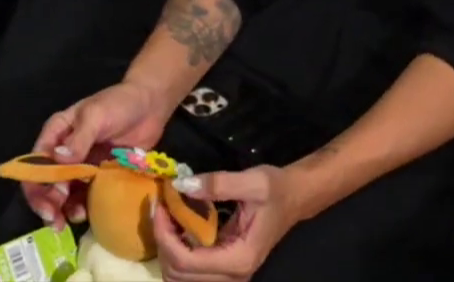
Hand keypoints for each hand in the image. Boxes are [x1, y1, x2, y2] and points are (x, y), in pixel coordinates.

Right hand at [24, 80, 172, 226]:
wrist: (151, 105)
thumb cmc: (120, 104)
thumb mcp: (96, 115)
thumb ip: (79, 138)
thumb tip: (58, 160)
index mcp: (57, 134)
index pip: (36, 164)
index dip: (36, 187)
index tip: (47, 207)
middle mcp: (65, 152)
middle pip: (48, 183)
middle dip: (49, 204)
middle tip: (57, 224)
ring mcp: (83, 166)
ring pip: (66, 193)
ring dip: (65, 209)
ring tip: (76, 219)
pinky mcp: (100, 176)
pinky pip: (87, 195)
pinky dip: (85, 207)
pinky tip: (89, 215)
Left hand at [153, 167, 302, 281]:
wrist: (294, 197)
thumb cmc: (276, 190)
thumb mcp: (252, 181)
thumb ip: (217, 184)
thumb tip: (182, 185)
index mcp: (239, 259)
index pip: (186, 261)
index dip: (164, 236)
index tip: (160, 206)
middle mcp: (233, 275)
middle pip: (178, 274)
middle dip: (163, 242)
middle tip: (161, 209)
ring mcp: (228, 275)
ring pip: (180, 276)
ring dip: (167, 248)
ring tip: (167, 218)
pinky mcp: (223, 268)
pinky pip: (189, 269)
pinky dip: (176, 250)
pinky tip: (177, 226)